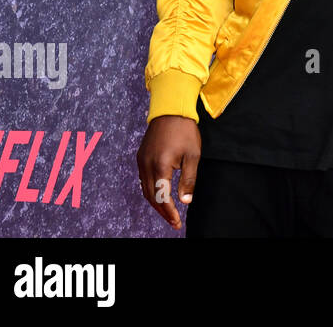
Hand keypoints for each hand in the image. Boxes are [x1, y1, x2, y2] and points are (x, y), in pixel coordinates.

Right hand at [136, 115, 201, 229]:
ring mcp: (141, 161)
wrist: (170, 110)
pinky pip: (143, 180)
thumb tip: (185, 201)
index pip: (162, 197)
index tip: (177, 222)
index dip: (169, 212)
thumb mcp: (193, 155)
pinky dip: (151, 191)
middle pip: (151, 197)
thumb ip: (188, 179)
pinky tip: (159, 195)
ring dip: (155, 203)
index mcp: (160, 166)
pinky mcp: (140, 157)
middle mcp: (146, 166)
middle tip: (173, 221)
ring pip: (145, 190)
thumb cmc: (184, 131)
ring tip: (167, 212)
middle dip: (162, 211)